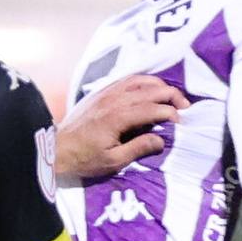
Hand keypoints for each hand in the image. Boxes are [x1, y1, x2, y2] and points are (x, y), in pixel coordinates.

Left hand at [55, 74, 185, 182]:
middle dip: (171, 95)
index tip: (180, 122)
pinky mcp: (101, 92)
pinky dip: (143, 81)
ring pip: (139, 80)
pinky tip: (150, 88)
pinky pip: (126, 79)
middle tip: (184, 107)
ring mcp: (106, 93)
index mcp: (118, 117)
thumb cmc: (84, 159)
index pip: (152, 108)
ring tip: (171, 96)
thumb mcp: (113, 161)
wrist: (57, 148)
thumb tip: (161, 139)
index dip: (170, 112)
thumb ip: (139, 148)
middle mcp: (113, 100)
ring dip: (159, 85)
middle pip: (150, 89)